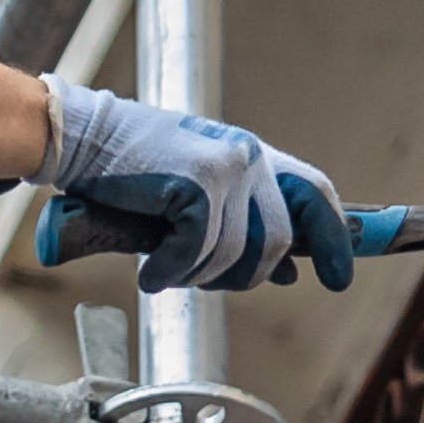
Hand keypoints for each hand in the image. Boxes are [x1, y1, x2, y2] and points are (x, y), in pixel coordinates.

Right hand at [33, 83, 355, 291]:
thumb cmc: (132, 172)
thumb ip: (244, 227)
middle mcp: (248, 157)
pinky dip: (171, 271)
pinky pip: (198, 253)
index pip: (315, 196)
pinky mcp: (197, 184)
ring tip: (165, 269)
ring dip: (198, 277)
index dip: (333, 241)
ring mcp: (226, 168)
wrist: (83, 140)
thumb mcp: (198, 196)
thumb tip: (289, 272)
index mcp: (253, 156)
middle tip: (204, 282)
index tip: (340, 279)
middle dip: (244, 277)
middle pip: (276, 243)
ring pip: (235, 255)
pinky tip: (150, 270)